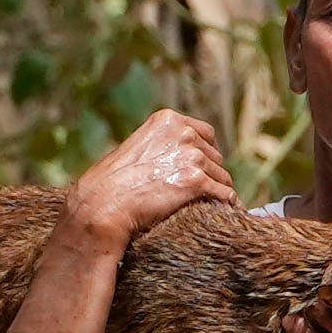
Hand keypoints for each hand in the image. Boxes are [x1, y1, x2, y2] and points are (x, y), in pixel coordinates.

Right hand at [65, 105, 226, 232]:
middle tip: (202, 193)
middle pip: (215, 156)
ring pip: (222, 176)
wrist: (104, 203)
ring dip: (217, 191)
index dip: (206, 153)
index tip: (204, 169)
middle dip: (211, 174)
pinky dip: (227, 205)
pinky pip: (225, 194)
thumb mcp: (138, 148)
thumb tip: (188, 159)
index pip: (205, 133)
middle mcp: (183, 134)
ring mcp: (191, 157)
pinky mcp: (196, 182)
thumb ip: (163, 146)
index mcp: (168, 120)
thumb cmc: (113, 182)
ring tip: (210, 205)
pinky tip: (225, 212)